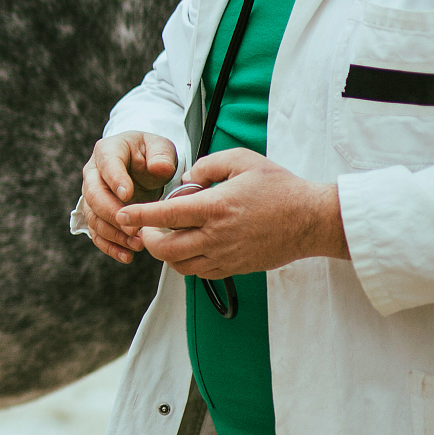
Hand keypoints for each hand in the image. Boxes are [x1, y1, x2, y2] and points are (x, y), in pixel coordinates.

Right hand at [80, 131, 178, 262]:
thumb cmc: (150, 154)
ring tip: (137, 244)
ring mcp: (92, 196)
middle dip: (112, 214)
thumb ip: (161, 155)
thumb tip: (159, 168)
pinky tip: (126, 256)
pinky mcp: (97, 215)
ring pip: (93, 217)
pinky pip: (96, 233)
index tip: (128, 196)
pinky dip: (110, 246)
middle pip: (93, 195)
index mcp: (107, 151)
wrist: (142, 164)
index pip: (107, 165)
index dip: (115, 181)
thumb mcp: (160, 147)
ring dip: (113, 234)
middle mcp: (93, 174)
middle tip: (133, 228)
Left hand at [114, 149, 349, 277]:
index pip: (165, 215)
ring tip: (166, 237)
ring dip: (166, 254)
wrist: (313, 220)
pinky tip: (189, 248)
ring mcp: (227, 256)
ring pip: (180, 266)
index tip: (121, 214)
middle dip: (147, 239)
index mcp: (216, 207)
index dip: (138, 216)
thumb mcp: (243, 161)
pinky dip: (187, 263)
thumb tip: (185, 180)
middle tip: (146, 227)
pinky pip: (200, 273)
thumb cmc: (280, 187)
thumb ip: (208, 166)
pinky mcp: (236, 268)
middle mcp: (217, 236)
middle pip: (165, 250)